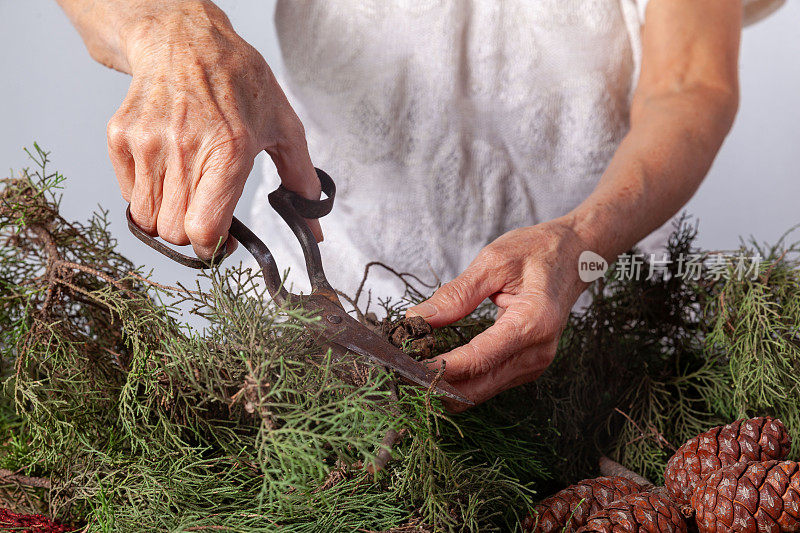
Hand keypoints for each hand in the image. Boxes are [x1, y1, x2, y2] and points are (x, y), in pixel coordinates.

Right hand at [106, 2, 320, 257]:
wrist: (184, 40)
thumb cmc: (239, 82)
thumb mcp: (284, 127)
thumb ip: (301, 181)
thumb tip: (316, 229)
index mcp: (228, 150)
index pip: (204, 228)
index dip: (213, 248)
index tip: (222, 243)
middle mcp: (184, 149)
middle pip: (173, 232)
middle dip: (192, 235)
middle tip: (206, 215)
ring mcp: (148, 143)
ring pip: (147, 220)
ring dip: (167, 220)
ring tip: (187, 194)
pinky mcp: (121, 138)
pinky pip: (128, 197)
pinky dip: (146, 197)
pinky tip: (167, 173)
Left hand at [407, 220, 590, 410]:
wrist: (576, 255)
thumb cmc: (538, 251)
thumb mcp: (493, 261)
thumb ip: (456, 294)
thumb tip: (416, 319)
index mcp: (533, 323)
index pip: (477, 359)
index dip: (438, 367)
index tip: (404, 364)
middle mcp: (537, 353)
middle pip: (476, 388)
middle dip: (435, 383)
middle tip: (398, 369)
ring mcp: (534, 364)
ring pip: (479, 393)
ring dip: (444, 385)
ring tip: (412, 365)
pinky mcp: (527, 367)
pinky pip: (487, 384)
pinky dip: (460, 380)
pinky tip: (437, 363)